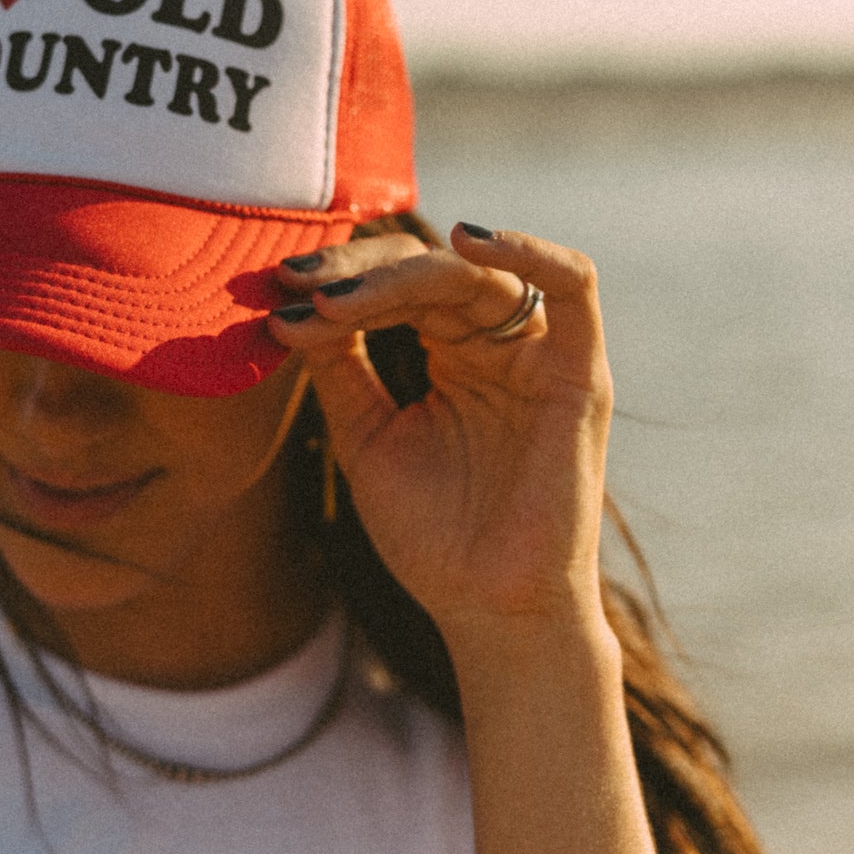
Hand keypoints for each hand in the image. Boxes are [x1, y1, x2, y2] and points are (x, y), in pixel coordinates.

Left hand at [269, 226, 614, 656]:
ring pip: (477, 275)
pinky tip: (468, 240)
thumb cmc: (434, 536)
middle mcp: (497, 343)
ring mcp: (539, 355)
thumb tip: (293, 302)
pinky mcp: (578, 375)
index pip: (396, 284)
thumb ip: (339, 366)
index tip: (275, 288)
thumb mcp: (365, 436)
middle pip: (430, 270)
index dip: (339, 279)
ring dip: (401, 275)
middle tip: (296, 283)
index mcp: (451, 352)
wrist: (488, 612)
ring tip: (336, 296)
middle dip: (357, 273)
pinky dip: (530, 251)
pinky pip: (574, 288)